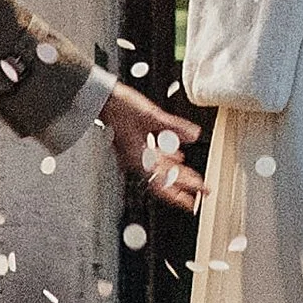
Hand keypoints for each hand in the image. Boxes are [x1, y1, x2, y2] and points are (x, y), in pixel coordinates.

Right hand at [100, 83, 204, 209]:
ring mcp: (136, 152)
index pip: (162, 184)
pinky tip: (176, 156)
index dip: (178, 196)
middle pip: (164, 179)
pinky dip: (168, 158)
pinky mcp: (135, 142)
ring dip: (177, 174)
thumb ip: (175, 126)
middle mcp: (138, 159)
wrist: (102, 99)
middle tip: (200, 193)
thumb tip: (194, 135)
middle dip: (183, 186)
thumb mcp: (151, 116)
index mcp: (140, 158)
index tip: (193, 203)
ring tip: (192, 178)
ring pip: (161, 168)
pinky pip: (155, 156)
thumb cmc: (119, 107)